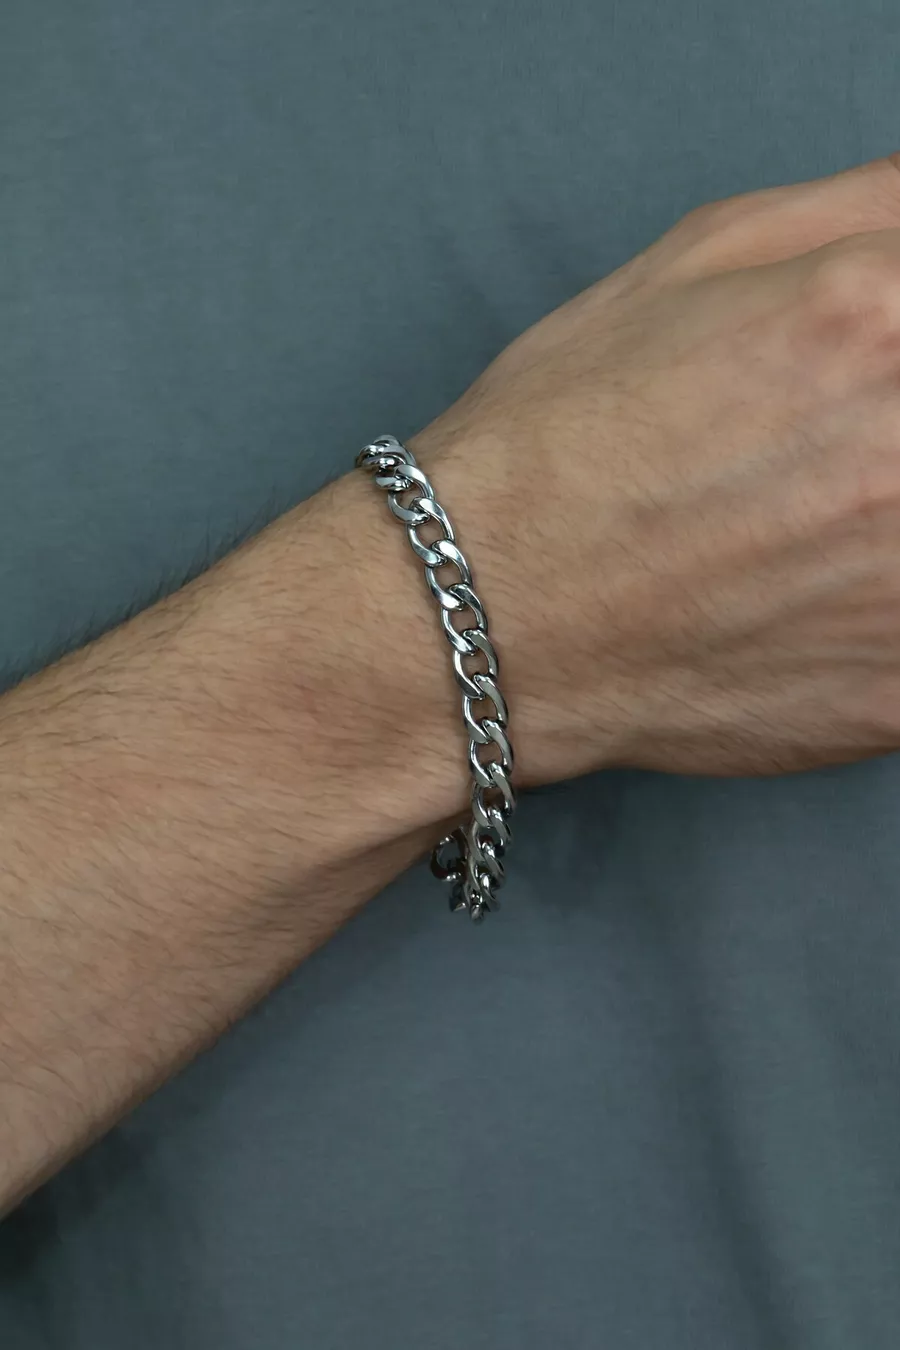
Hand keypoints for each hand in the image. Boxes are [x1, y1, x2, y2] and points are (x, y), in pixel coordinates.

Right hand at [412, 154, 899, 782]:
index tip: (878, 378)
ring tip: (819, 531)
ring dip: (896, 527)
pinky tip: (821, 604)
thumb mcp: (695, 260)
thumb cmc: (562, 443)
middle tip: (832, 460)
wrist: (480, 620)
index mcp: (876, 320)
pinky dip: (890, 615)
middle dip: (895, 433)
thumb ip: (869, 205)